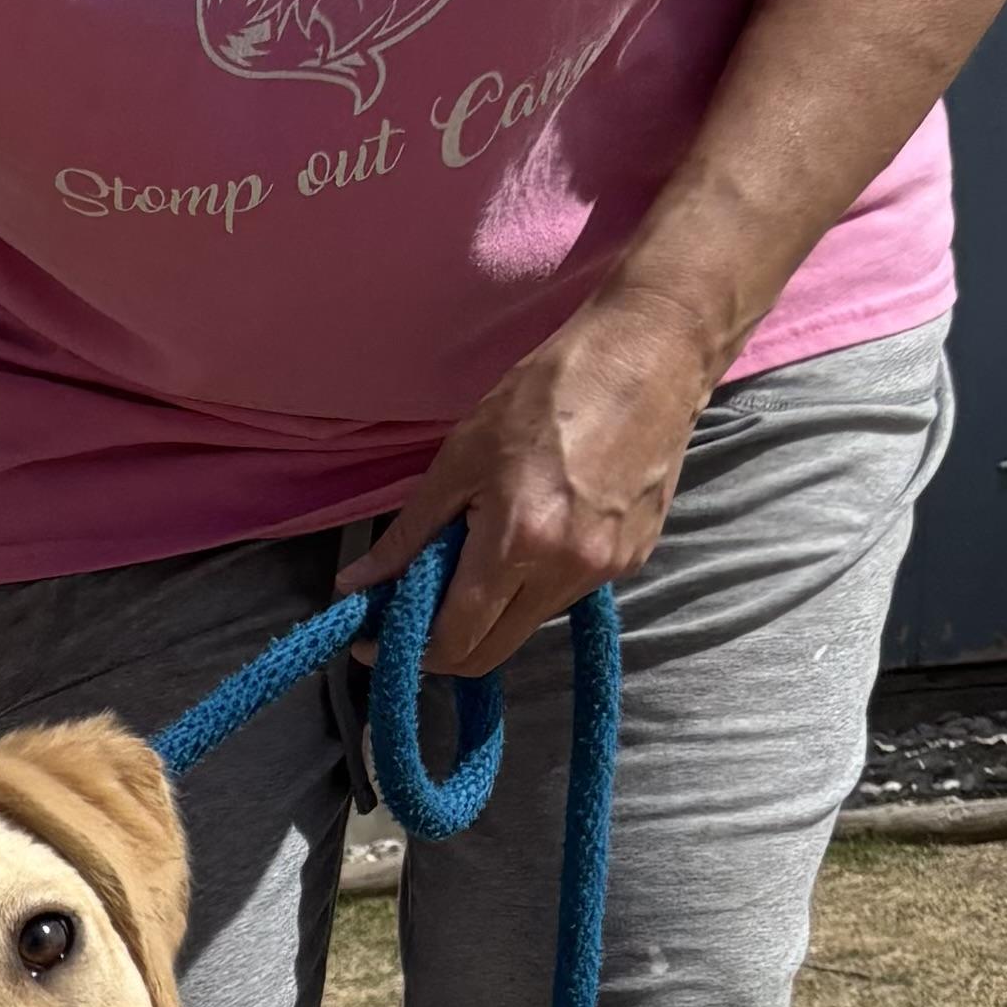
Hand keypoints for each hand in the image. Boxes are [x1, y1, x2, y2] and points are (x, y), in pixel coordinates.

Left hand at [335, 288, 717, 674]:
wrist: (652, 353)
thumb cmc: (548, 392)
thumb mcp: (460, 458)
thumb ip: (407, 536)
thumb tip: (355, 588)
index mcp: (518, 544)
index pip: (454, 641)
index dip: (407, 652)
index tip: (375, 638)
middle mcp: (568, 570)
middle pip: (489, 653)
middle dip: (444, 647)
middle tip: (413, 614)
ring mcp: (607, 568)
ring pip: (526, 625)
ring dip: (490, 612)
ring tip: (473, 559)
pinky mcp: (634, 558)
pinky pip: (564, 596)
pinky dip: (531, 586)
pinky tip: (528, 538)